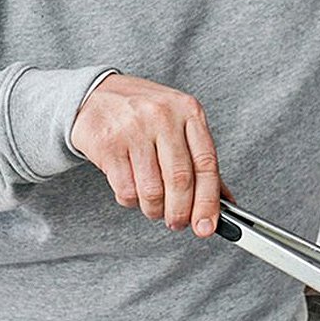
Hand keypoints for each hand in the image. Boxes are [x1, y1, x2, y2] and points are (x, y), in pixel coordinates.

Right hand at [71, 74, 224, 236]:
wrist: (95, 94)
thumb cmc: (143, 113)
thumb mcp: (179, 125)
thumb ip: (200, 161)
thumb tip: (224, 201)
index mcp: (189, 111)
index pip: (207, 165)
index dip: (209, 202)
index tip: (207, 226)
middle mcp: (163, 116)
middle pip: (180, 181)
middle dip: (180, 212)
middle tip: (177, 223)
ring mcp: (134, 129)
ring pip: (152, 191)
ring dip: (155, 210)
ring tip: (154, 207)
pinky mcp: (108, 144)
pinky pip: (126, 190)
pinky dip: (132, 201)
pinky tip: (133, 191)